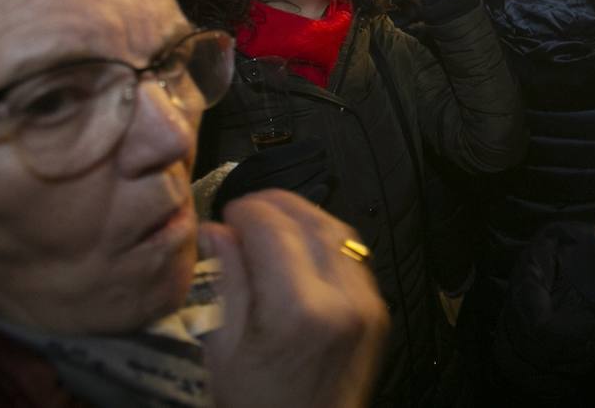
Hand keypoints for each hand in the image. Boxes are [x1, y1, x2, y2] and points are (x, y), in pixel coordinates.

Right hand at [200, 190, 388, 407]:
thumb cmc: (257, 405)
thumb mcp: (223, 350)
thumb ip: (226, 281)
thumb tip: (217, 231)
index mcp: (298, 309)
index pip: (273, 228)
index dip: (246, 211)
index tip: (227, 215)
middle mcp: (341, 299)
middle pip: (310, 220)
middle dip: (274, 205)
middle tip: (246, 211)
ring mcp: (366, 304)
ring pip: (338, 232)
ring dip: (303, 217)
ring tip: (270, 224)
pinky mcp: (377, 311)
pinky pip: (353, 257)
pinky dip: (326, 241)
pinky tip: (301, 249)